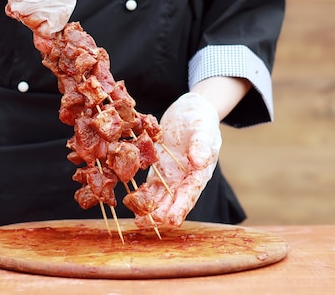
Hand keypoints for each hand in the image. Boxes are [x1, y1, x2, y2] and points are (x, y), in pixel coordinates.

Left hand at [138, 92, 221, 227]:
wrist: (191, 111)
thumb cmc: (201, 120)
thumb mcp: (203, 129)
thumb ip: (201, 145)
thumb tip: (199, 161)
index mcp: (200, 172)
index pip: (190, 193)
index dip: (180, 207)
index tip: (171, 220)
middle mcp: (185, 178)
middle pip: (173, 200)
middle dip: (161, 214)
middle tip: (147, 224)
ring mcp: (171, 175)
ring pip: (160, 197)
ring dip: (150, 209)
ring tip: (138, 222)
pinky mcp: (159, 168)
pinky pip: (150, 185)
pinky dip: (142, 194)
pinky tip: (131, 203)